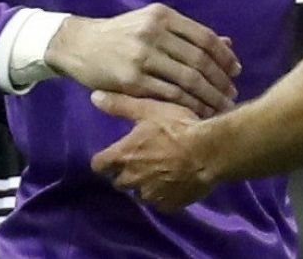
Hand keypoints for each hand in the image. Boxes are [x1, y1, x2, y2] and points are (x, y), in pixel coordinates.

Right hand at [45, 5, 240, 116]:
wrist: (78, 45)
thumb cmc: (120, 34)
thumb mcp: (152, 23)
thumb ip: (187, 34)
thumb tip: (227, 43)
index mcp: (163, 16)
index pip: (204, 37)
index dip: (224, 57)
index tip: (236, 71)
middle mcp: (155, 33)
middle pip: (199, 60)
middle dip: (220, 80)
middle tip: (232, 94)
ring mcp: (142, 56)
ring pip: (187, 79)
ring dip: (208, 96)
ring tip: (221, 107)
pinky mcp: (131, 80)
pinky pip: (168, 94)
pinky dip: (187, 105)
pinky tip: (197, 112)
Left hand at [90, 92, 212, 210]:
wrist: (209, 152)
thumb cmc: (177, 127)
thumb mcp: (148, 109)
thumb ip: (120, 105)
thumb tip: (94, 96)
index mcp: (123, 157)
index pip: (98, 165)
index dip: (104, 160)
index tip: (114, 155)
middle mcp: (132, 180)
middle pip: (118, 182)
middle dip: (125, 174)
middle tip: (139, 161)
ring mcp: (151, 195)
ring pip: (139, 194)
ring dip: (144, 185)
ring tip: (158, 173)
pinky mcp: (168, 205)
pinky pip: (160, 203)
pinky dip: (163, 195)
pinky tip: (174, 182)